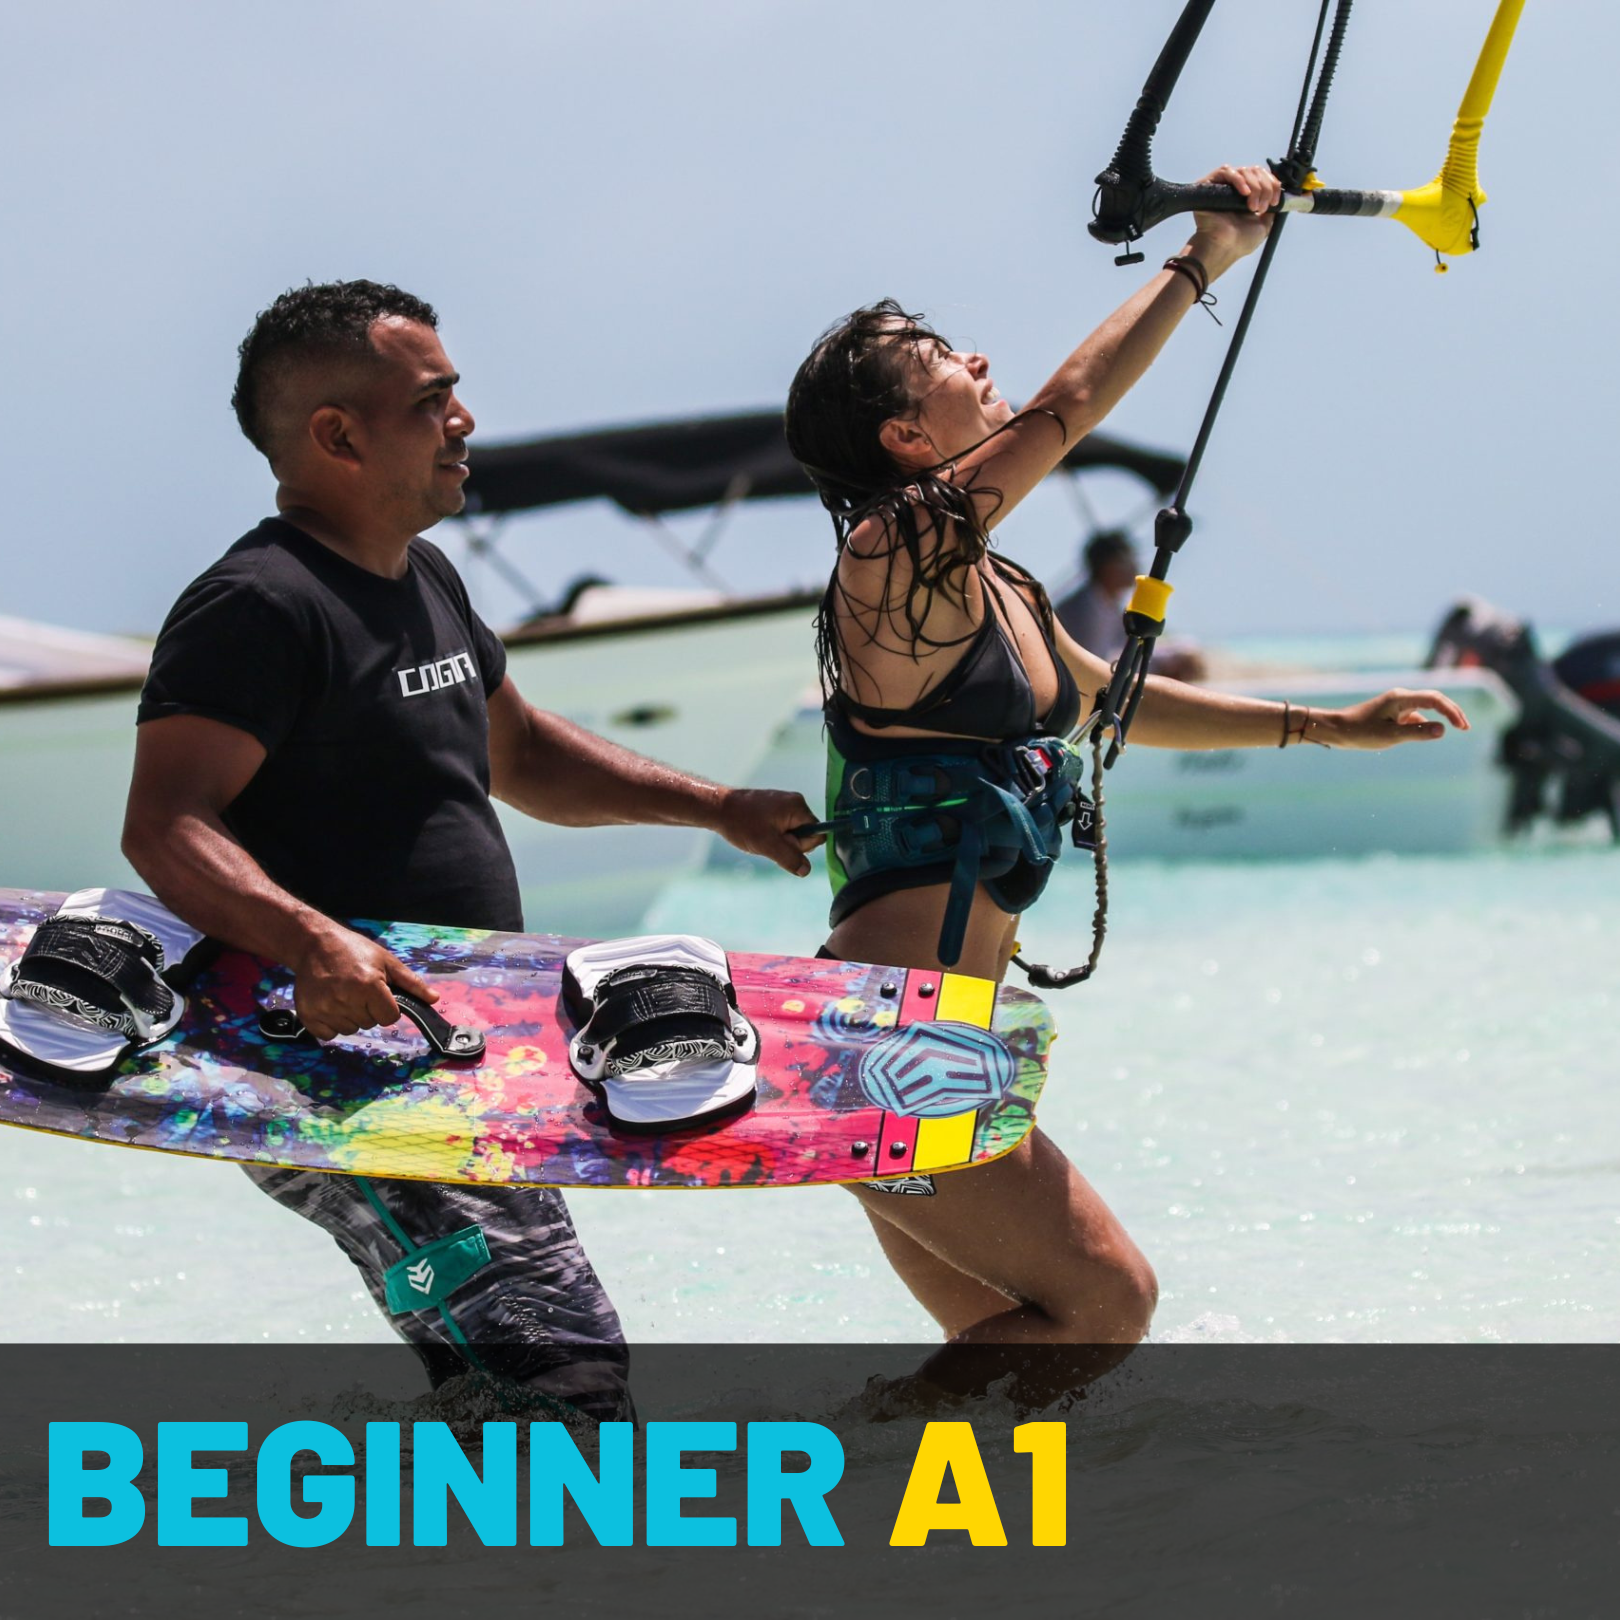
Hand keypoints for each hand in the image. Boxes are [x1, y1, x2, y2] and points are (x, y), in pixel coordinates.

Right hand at [289, 923, 438, 1041]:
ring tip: (342, 993)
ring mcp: (326, 1009)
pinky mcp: (309, 1015)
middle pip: (370, 1024)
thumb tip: (434, 999)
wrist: (315, 944)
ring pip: (350, 1030)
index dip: (387, 1007)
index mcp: (370, 986)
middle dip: (368, 1010)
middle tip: (357, 989)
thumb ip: (411, 983)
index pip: (390, 1018)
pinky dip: (331, 1024)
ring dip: (350, 1017)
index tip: (378, 993)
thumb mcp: (386, 961)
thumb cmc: (354, 950)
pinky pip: (329, 1034)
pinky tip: (329, 1003)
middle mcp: (347, 1000)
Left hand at [715, 787, 824, 876]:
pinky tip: (757, 833)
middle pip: (805, 834)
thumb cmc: (742, 823)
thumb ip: (790, 858)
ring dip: (778, 841)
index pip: (817, 834)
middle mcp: (794, 802)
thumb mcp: (768, 845)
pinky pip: (782, 828)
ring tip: (759, 836)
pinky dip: (771, 835)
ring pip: (792, 833)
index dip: (802, 845)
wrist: (718, 808)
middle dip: (789, 843)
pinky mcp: (774, 808)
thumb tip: (806, 870)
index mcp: (798, 807)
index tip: (782, 842)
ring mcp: (783, 804)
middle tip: (767, 839)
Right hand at [1189, 163, 1281, 268]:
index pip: (1264, 177)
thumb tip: (1281, 198)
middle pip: (1256, 171)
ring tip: (1252, 207)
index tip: (1275, 202)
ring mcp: (1222, 186)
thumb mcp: (1265, 225)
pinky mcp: (1209, 184)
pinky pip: (1226, 171)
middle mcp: (1235, 189)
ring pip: (1244, 171)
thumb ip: (1272, 210)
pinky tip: (1244, 193)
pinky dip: (1239, 180)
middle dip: (1265, 188)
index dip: (1273, 185)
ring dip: (1254, 187)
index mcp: (1247, 197)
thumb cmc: (1240, 242)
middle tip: (1261, 207)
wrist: (1223, 248)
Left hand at [1313, 688, 1471, 750]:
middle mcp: (1401, 697)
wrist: (1337, 730)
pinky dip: (1426, 724)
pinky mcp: (1393, 713)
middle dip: (1452, 711)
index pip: (1435, 699)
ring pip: (1426, 708)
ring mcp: (1397, 705)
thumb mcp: (1390, 736)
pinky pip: (1416, 716)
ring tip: (1459, 728)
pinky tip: (1429, 734)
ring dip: (1441, 717)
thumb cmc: (1360, 732)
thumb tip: (1443, 730)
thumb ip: (1417, 733)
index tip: (1462, 727)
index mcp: (1401, 698)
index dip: (1451, 711)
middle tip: (1466, 727)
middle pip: (1435, 699)